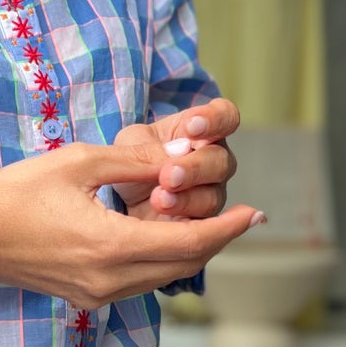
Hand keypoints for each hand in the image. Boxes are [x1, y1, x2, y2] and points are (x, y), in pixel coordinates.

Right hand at [0, 133, 262, 307]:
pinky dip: (163, 260)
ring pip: (165, 277)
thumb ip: (135, 162)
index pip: (190, 243)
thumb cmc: (16, 192)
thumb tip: (179, 159)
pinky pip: (140, 281)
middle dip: (218, 240)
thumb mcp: (78, 162)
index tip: (256, 212)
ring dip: (191, 251)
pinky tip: (168, 236)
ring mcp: (97, 295)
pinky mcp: (87, 297)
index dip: (228, 228)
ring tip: (212, 222)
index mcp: (110, 246)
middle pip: (185, 265)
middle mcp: (109, 281)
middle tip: (244, 216)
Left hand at [111, 98, 240, 223]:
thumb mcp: (130, 145)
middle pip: (221, 162)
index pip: (225, 117)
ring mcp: (211, 194)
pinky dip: (187, 228)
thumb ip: (149, 147)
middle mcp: (213, 162)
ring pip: (213, 198)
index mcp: (202, 132)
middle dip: (194, 169)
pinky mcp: (203, 227)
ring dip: (185, 199)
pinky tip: (169, 225)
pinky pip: (205, 229)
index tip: (192, 126)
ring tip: (159, 199)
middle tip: (169, 175)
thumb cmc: (131, 161)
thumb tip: (174, 153)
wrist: (120, 200)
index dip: (215, 120)